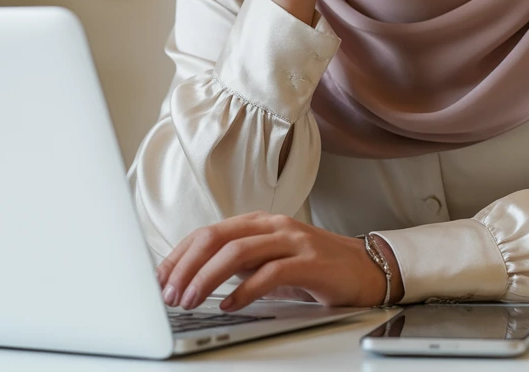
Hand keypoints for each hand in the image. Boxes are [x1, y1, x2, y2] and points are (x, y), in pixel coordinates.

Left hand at [155, 211, 397, 311]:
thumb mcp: (270, 262)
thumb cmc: (316, 268)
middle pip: (216, 238)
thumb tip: (195, 279)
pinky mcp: (310, 262)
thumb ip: (239, 265)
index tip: (160, 279)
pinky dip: (245, 291)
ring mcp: (292, 241)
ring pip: (237, 253)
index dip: (179, 257)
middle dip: (186, 267)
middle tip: (170, 293)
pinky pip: (270, 273)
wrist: (368, 268)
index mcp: (257, 223)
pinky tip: (230, 305)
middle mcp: (272, 225)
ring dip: (207, 279)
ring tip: (191, 301)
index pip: (207, 233)